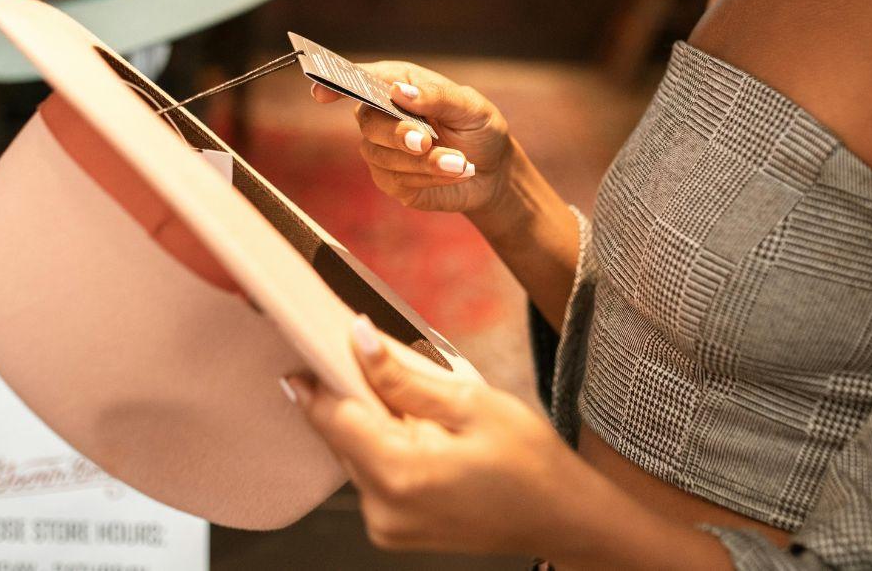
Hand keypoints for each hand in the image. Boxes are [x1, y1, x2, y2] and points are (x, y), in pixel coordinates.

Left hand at [284, 316, 586, 557]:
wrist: (563, 518)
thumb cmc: (529, 460)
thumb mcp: (471, 402)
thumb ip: (404, 377)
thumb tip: (359, 339)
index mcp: (400, 473)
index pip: (332, 417)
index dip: (317, 377)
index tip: (308, 344)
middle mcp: (381, 509)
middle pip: (341, 437)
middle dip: (351, 396)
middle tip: (375, 360)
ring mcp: (386, 527)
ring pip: (355, 456)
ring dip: (371, 424)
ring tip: (416, 404)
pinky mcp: (392, 532)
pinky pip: (372, 477)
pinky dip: (385, 450)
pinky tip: (420, 435)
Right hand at [310, 61, 513, 215]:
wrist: (492, 170)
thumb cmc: (479, 128)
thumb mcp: (471, 107)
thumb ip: (437, 96)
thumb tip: (399, 92)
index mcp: (398, 84)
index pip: (359, 78)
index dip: (335, 83)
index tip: (321, 92)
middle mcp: (383, 114)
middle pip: (368, 120)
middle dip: (397, 133)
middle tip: (425, 142)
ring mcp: (382, 149)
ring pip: (382, 155)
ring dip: (423, 161)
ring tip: (459, 162)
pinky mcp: (390, 179)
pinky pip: (397, 180)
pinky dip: (429, 177)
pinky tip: (454, 172)